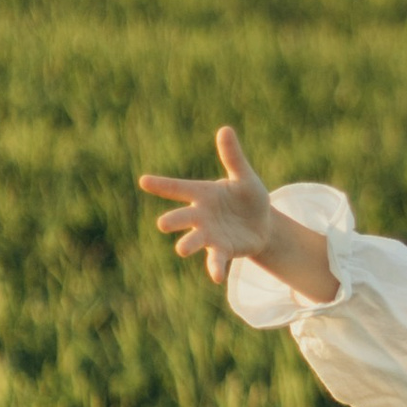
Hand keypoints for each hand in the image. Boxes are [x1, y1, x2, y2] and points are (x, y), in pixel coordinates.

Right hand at [138, 125, 278, 286]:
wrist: (262, 225)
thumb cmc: (247, 198)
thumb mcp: (244, 177)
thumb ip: (233, 157)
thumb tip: (225, 129)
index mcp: (203, 194)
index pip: (179, 188)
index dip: (162, 185)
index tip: (144, 181)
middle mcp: (201, 215)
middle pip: (182, 217)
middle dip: (173, 220)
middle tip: (163, 224)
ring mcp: (210, 235)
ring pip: (194, 240)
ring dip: (188, 244)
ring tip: (182, 249)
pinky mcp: (223, 250)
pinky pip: (216, 259)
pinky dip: (214, 267)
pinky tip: (216, 277)